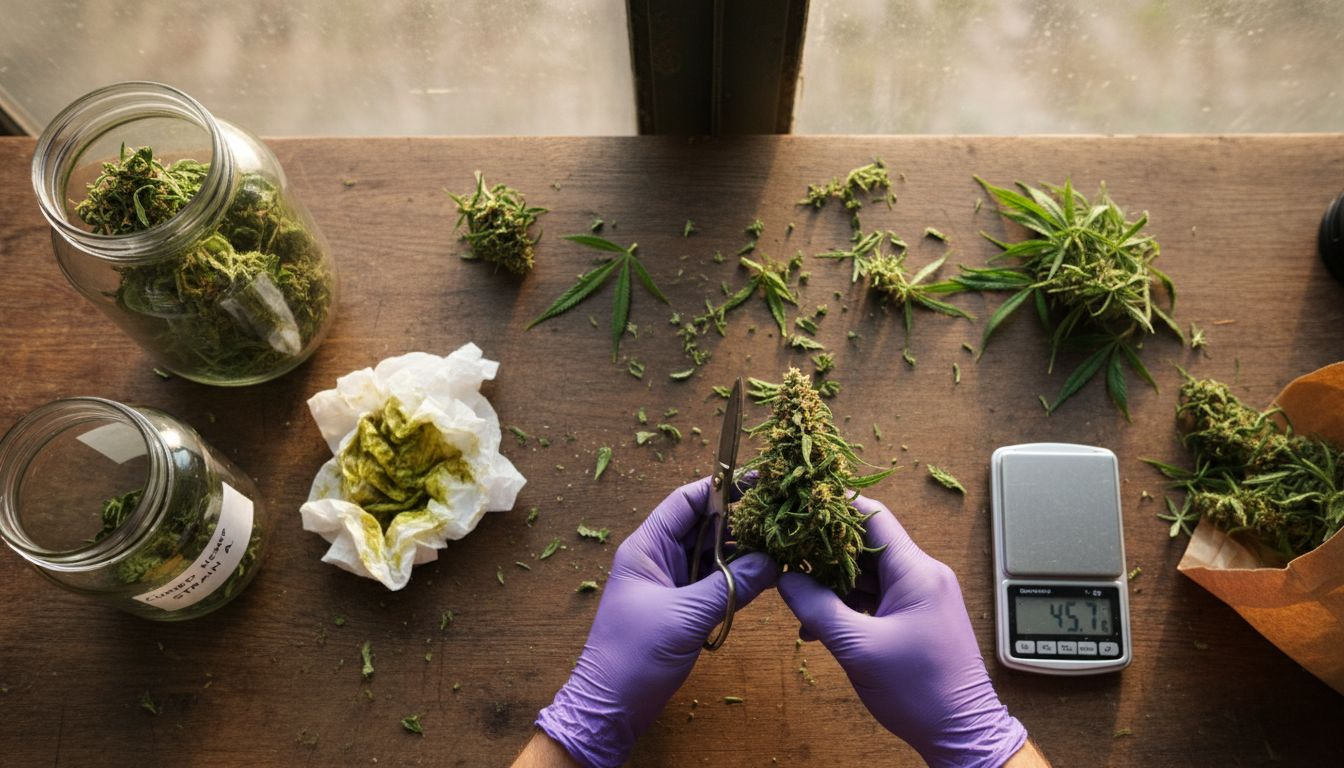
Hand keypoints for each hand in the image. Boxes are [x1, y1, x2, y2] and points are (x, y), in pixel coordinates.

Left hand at [535, 477, 777, 767]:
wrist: (609, 707)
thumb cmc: (633, 657)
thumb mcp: (685, 616)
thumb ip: (730, 586)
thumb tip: (772, 561)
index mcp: (647, 547)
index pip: (686, 500)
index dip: (722, 487)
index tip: (760, 481)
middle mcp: (659, 558)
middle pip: (704, 524)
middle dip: (741, 519)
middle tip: (782, 515)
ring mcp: (670, 582)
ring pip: (712, 553)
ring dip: (743, 550)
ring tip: (782, 542)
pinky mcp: (681, 607)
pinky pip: (714, 580)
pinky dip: (738, 576)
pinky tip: (767, 574)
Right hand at [777, 496, 1025, 767]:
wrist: (962, 732)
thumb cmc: (920, 691)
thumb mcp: (858, 648)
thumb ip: (818, 608)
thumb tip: (786, 579)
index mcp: (916, 571)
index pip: (873, 515)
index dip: (835, 504)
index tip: (800, 503)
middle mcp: (923, 575)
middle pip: (866, 542)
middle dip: (825, 549)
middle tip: (787, 552)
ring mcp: (921, 596)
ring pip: (868, 572)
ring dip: (834, 583)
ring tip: (799, 596)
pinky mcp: (917, 616)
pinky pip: (877, 596)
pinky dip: (848, 604)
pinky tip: (821, 622)